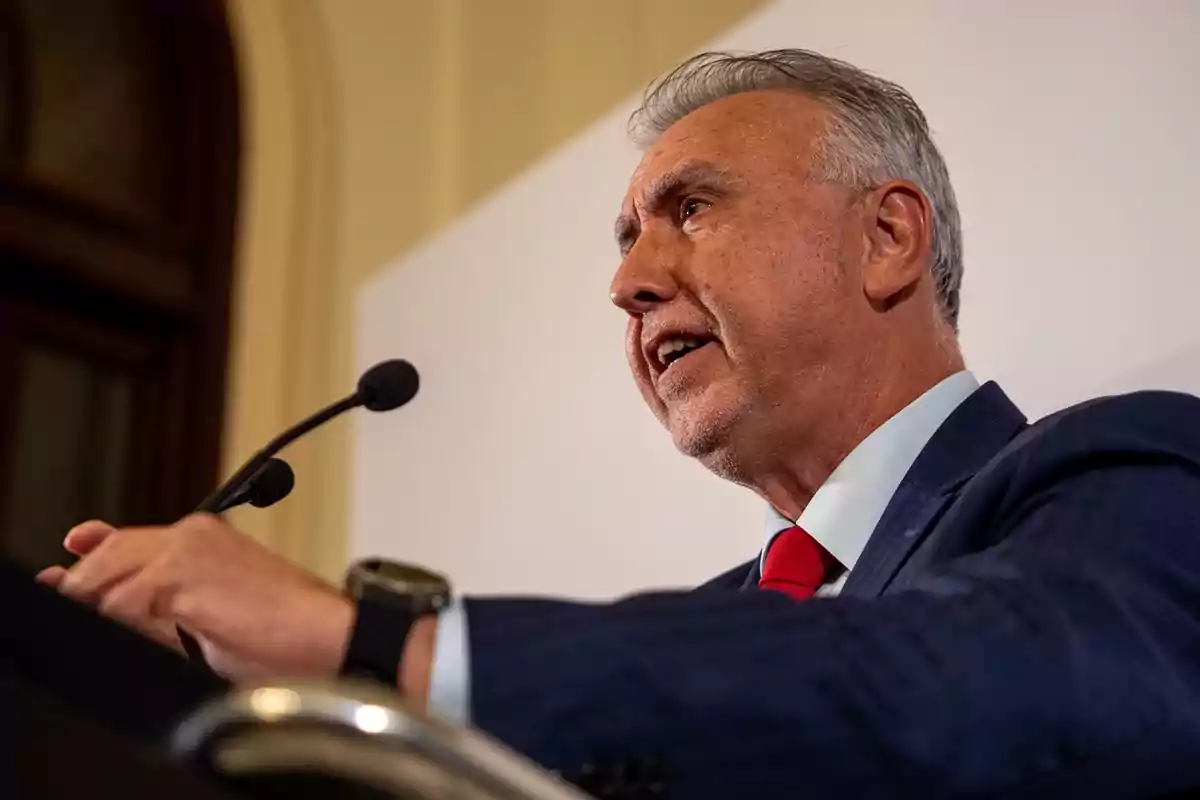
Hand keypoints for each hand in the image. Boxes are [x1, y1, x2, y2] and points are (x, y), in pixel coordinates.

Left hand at [36, 514, 353, 680]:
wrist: (327, 634)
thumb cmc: (285, 633)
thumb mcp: (212, 615)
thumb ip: (162, 604)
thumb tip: (114, 608)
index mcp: (206, 535)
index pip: (130, 539)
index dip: (95, 552)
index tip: (74, 554)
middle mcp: (193, 533)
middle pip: (110, 554)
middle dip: (85, 584)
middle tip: (73, 601)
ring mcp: (186, 550)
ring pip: (109, 577)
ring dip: (105, 610)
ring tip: (134, 632)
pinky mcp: (181, 574)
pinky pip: (121, 603)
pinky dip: (122, 626)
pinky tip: (150, 639)